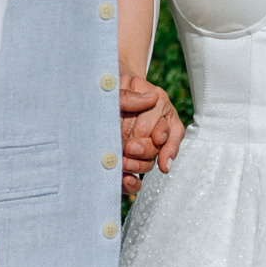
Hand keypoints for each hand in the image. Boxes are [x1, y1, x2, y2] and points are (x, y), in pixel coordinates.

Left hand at [118, 74, 182, 198]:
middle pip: (158, 146)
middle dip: (145, 150)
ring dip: (139, 166)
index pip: (166, 126)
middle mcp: (155, 126)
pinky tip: (127, 181)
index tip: (154, 139)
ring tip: (124, 163)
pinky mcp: (131, 159)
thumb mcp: (118, 84)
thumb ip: (130, 94)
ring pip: (150, 162)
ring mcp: (144, 144)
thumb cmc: (110, 86)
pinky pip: (138, 175)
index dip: (160, 134)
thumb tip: (151, 99)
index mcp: (157, 106)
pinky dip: (134, 182)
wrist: (99, 92)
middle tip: (129, 148)